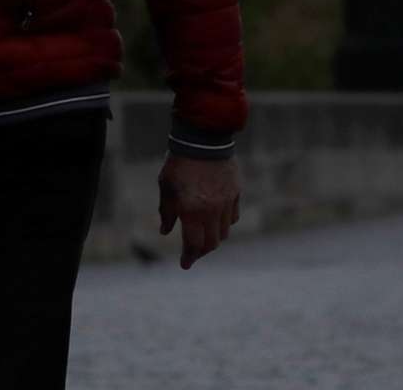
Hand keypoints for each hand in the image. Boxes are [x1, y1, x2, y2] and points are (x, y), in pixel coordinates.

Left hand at [156, 154, 239, 268]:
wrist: (203, 139)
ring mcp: (226, 202)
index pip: (194, 245)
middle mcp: (212, 211)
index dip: (189, 257)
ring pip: (224, 232)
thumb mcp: (166, 187)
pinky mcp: (236, 192)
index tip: (185, 264)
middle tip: (193, 253)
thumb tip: (166, 231)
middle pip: (212, 243)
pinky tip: (217, 220)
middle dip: (201, 251)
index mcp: (192, 211)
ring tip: (204, 236)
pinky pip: (233, 216)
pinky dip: (225, 223)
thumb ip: (167, 212)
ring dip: (214, 238)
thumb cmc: (179, 163)